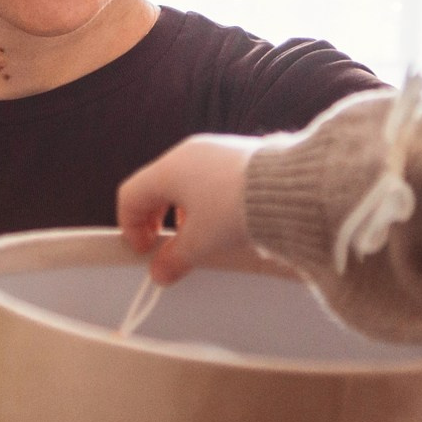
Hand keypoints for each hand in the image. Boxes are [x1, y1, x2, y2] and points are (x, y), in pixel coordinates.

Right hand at [117, 134, 289, 284]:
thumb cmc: (237, 208)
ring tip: (198, 236)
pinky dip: (206, 200)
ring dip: (181, 211)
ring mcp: (215, 150)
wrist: (292, 187)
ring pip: (184, 181)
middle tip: (165, 246)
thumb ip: (175, 258)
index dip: (130, 226)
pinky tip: (223, 220)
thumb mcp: (201, 242)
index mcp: (169, 169)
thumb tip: (161, 272)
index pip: (130, 195)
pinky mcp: (239, 153)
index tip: (144, 251)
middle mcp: (188, 153)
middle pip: (155, 186)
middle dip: (155, 219)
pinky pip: (209, 176)